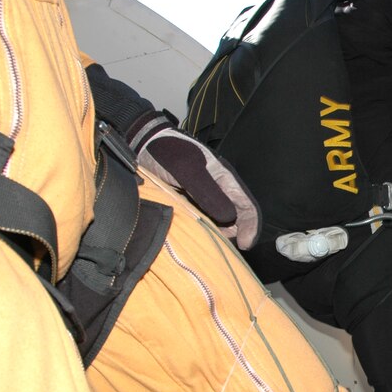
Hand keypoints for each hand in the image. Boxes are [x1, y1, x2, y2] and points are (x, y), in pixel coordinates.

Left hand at [129, 113, 260, 248]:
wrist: (140, 145)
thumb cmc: (165, 152)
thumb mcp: (187, 170)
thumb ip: (207, 192)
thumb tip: (229, 218)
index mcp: (224, 180)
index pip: (247, 207)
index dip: (251, 227)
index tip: (245, 245)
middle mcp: (217, 193)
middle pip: (234, 220)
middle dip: (231, 235)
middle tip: (215, 246)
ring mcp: (202, 201)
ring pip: (216, 225)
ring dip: (213, 236)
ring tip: (200, 243)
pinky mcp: (187, 207)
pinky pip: (199, 225)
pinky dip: (199, 233)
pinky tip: (189, 239)